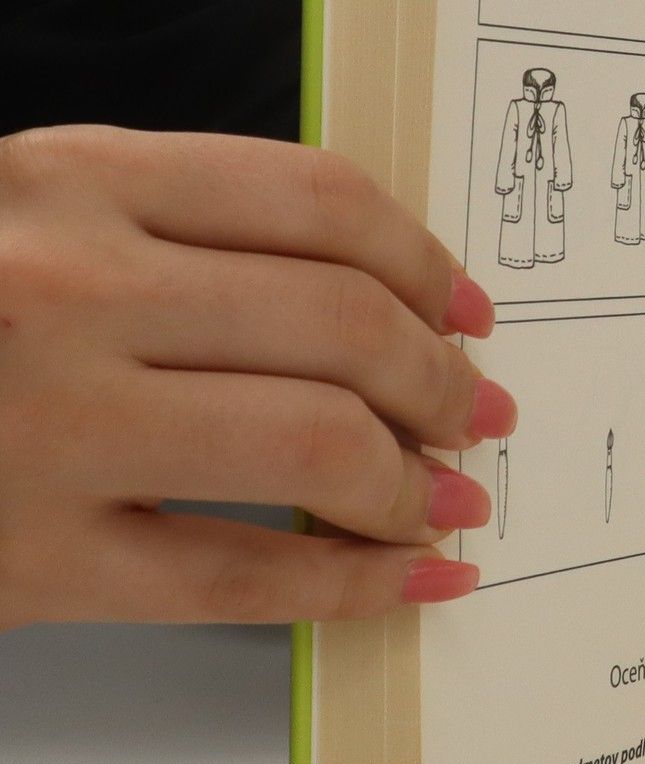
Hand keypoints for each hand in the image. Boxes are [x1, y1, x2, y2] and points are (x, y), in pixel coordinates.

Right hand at [0, 127, 514, 627]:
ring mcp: (50, 426)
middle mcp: (72, 289)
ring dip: (414, 478)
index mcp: (76, 181)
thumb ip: (169, 230)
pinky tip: (410, 581)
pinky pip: (245, 576)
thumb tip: (367, 298)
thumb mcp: (25, 217)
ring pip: (313, 442)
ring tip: (449, 499)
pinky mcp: (32, 561)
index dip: (425, 263)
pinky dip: (354, 582)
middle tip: (479, 413)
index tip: (470, 311)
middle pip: (340, 323)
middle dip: (441, 379)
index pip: (317, 203)